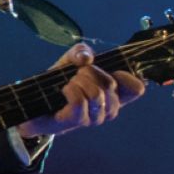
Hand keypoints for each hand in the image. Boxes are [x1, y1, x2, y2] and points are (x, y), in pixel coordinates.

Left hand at [20, 41, 146, 137]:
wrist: (36, 100)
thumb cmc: (61, 80)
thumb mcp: (71, 60)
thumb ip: (81, 52)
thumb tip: (86, 58)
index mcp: (115, 92)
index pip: (136, 88)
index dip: (127, 76)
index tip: (112, 70)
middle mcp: (109, 108)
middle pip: (111, 84)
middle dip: (90, 71)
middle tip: (78, 74)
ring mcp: (95, 117)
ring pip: (96, 94)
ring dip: (78, 81)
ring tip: (70, 82)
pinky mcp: (77, 122)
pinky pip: (79, 102)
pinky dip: (70, 90)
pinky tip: (65, 89)